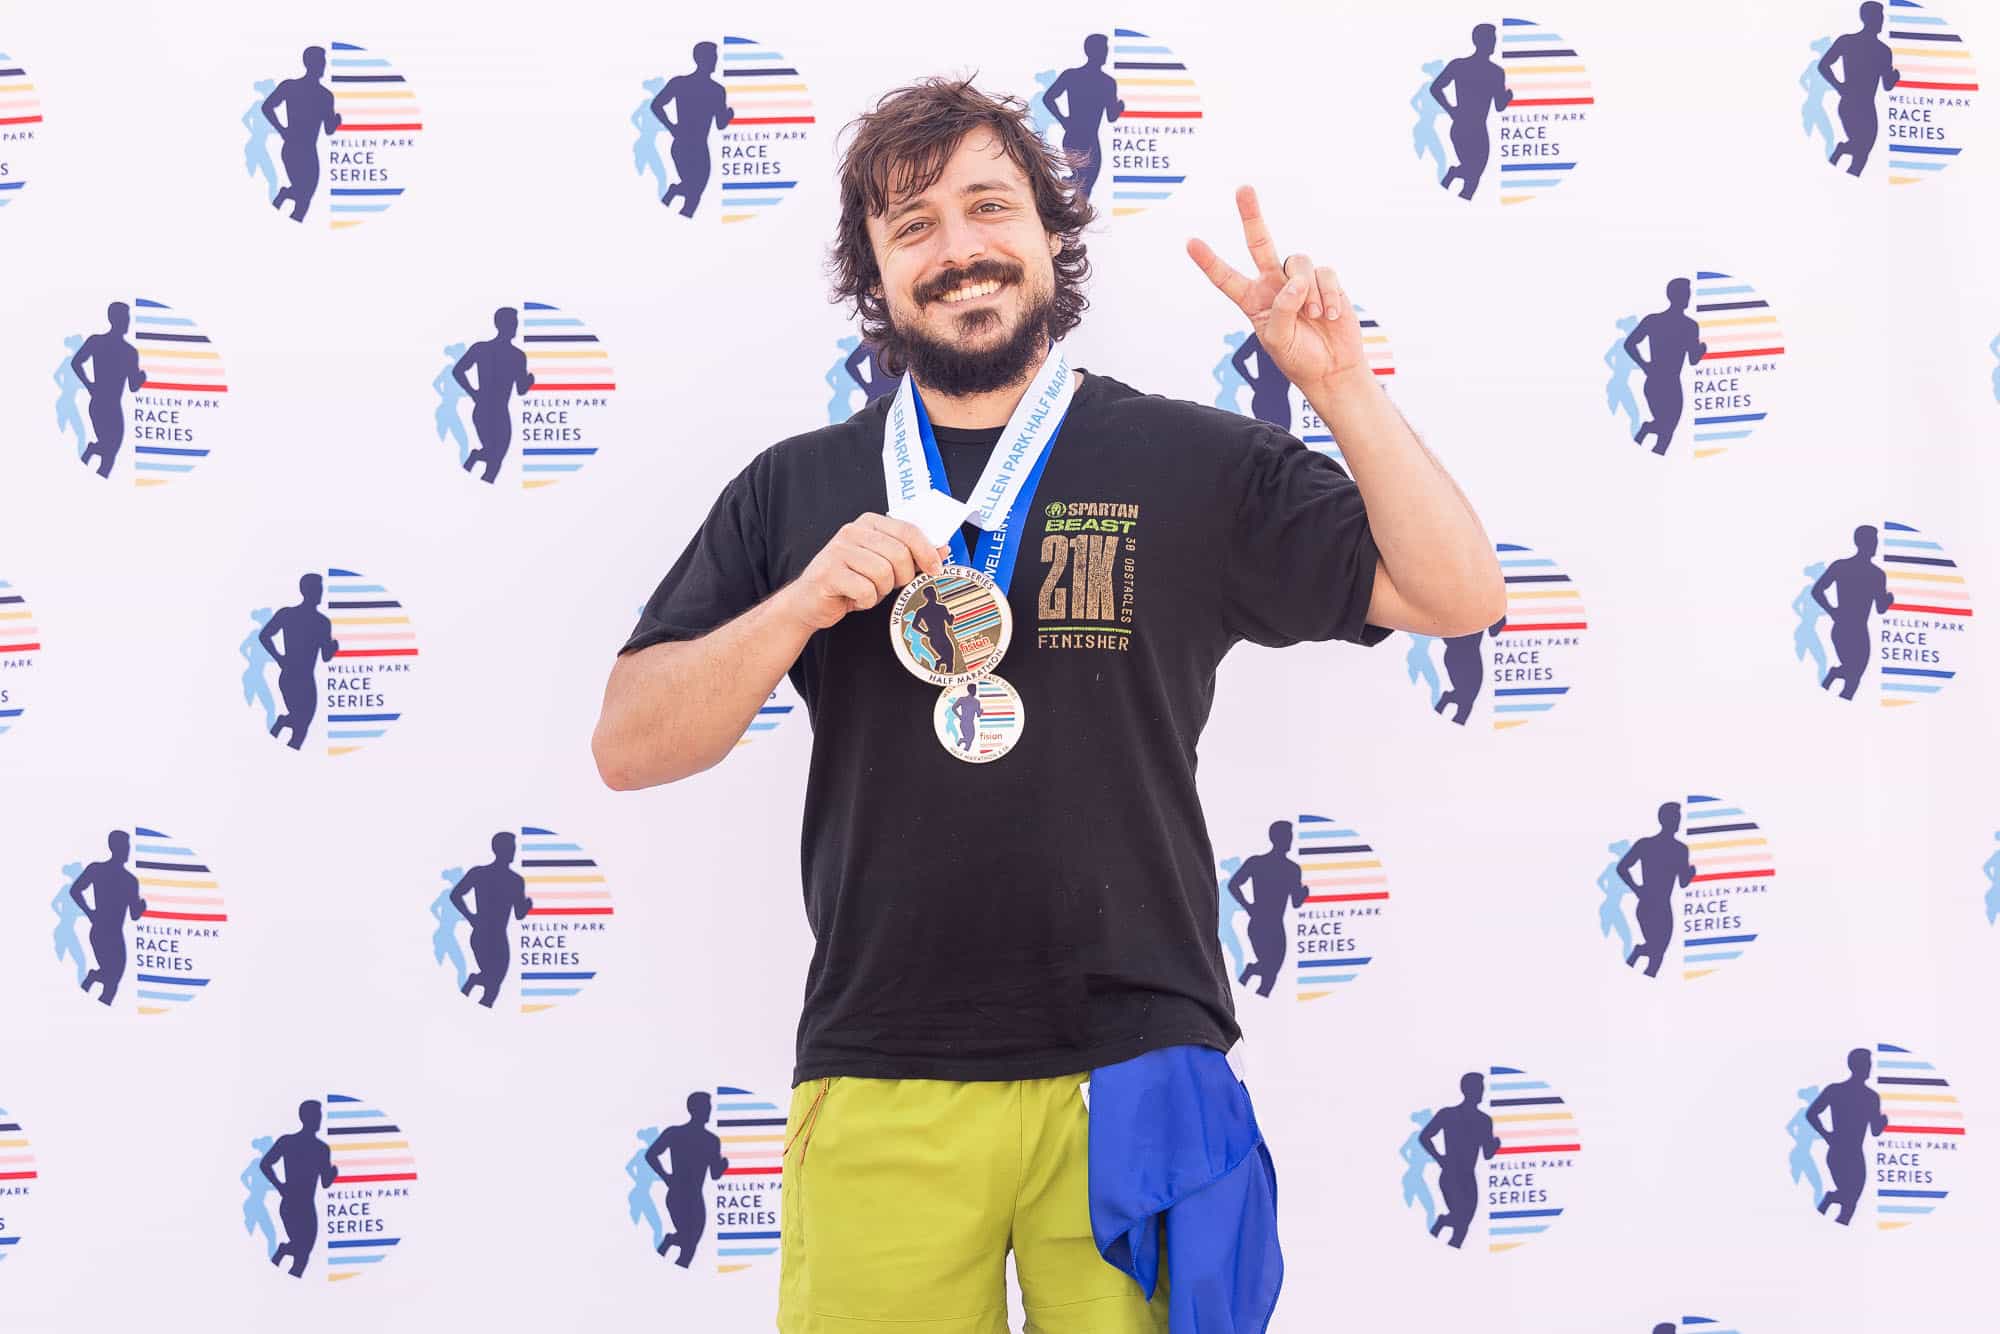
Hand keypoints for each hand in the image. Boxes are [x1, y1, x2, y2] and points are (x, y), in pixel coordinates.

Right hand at [778, 514, 947, 632]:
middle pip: (898, 553)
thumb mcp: (883, 564)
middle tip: (892, 585)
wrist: (809, 602)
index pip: (907, 530)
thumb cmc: (850, 583)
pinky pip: (866, 590)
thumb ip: (910, 554)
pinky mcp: (828, 573)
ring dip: (881, 590)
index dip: (927, 551)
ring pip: (883, 573)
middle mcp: (851, 532)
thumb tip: (942, 549)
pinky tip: (855, 598)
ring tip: (868, 590)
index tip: (936, 568)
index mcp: (868, 523)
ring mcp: (838, 551)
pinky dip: (866, 601)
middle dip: (902, 576)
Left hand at [1187, 185, 1369, 399]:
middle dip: (1251, 215)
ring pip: (1297, 262)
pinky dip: (1328, 295)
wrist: (1333, 368)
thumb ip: (1281, 308)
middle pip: (1259, 242)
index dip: (1209, 262)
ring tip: (1314, 317)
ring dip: (1307, 292)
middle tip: (1243, 188)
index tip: (1190, 242)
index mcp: (1252, 301)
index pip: (1226, 278)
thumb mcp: (1278, 340)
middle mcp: (1273, 284)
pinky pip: (1324, 274)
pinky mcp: (1325, 281)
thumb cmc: (1299, 358)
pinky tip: (1330, 316)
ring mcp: (1299, 280)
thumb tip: (1295, 280)